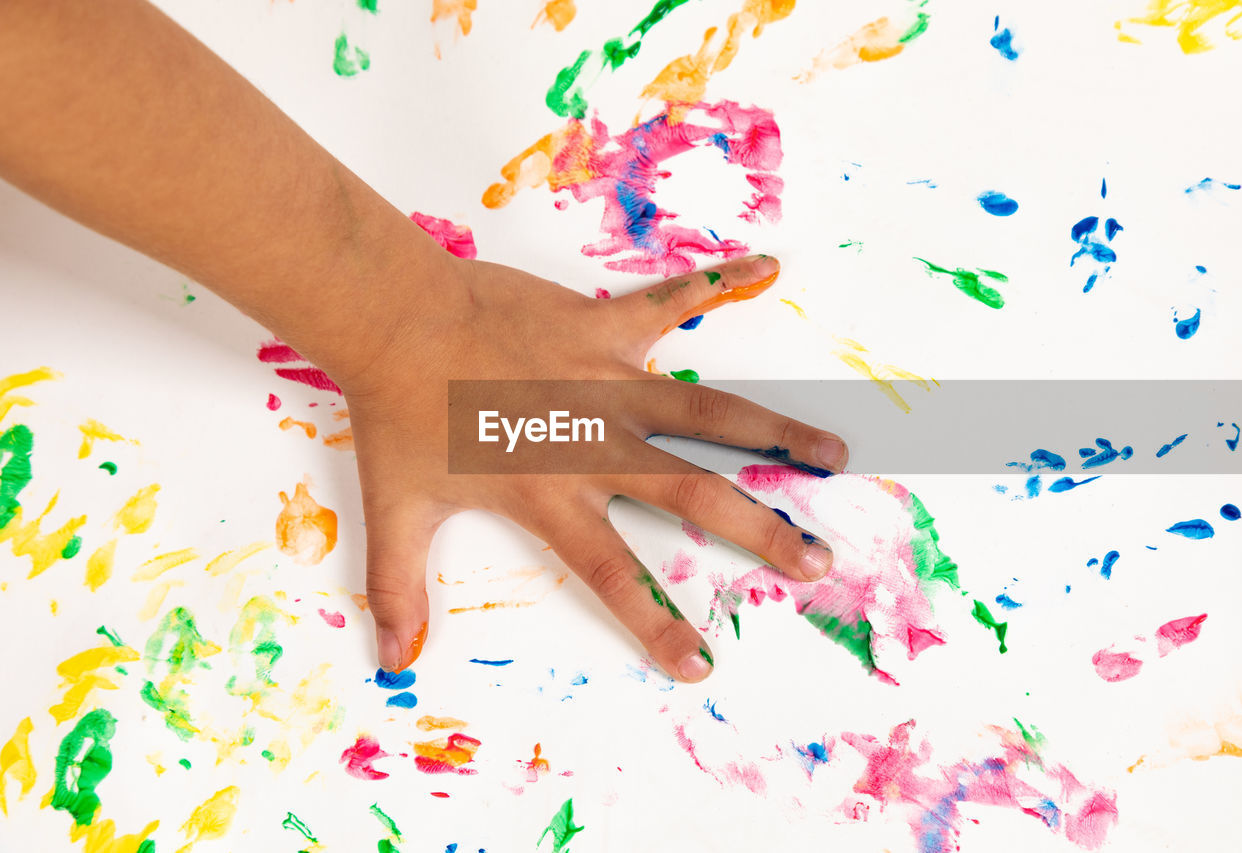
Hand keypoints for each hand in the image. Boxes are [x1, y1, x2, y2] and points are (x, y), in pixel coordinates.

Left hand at [338, 253, 848, 680]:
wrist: (395, 318)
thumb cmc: (399, 412)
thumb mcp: (396, 509)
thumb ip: (400, 586)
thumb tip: (391, 660)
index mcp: (551, 492)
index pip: (614, 571)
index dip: (656, 622)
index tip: (699, 662)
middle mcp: (594, 441)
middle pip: (693, 493)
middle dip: (759, 531)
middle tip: (814, 561)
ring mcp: (606, 378)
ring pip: (708, 410)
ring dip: (774, 431)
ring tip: (833, 452)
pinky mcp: (602, 323)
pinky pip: (672, 301)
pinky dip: (720, 283)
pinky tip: (768, 265)